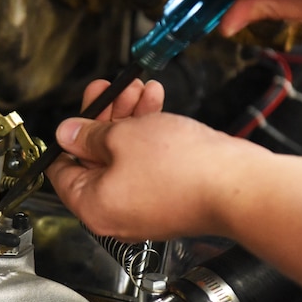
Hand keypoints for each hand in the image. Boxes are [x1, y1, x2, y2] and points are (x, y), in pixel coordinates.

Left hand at [46, 80, 269, 240]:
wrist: (240, 186)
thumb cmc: (182, 169)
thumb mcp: (121, 137)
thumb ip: (88, 134)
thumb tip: (66, 134)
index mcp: (92, 206)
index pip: (61, 172)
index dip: (66, 139)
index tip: (75, 115)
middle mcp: (114, 213)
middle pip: (96, 160)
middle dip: (104, 117)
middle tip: (108, 90)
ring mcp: (143, 208)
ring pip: (125, 156)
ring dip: (130, 118)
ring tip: (137, 87)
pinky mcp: (169, 199)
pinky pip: (148, 164)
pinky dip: (149, 135)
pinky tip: (155, 102)